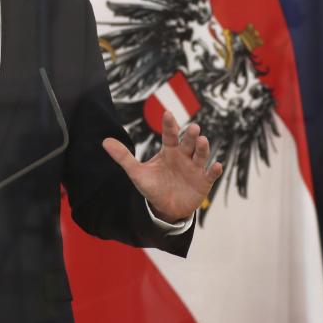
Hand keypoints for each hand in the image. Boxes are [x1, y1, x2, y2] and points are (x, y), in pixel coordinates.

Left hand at [102, 112, 221, 223]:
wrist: (165, 209)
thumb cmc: (153, 187)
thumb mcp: (136, 173)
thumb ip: (123, 157)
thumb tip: (105, 141)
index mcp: (169, 150)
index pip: (170, 134)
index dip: (169, 125)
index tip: (167, 114)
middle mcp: (184, 156)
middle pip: (188, 142)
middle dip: (191, 135)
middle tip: (193, 127)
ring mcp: (195, 168)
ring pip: (200, 155)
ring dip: (202, 148)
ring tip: (202, 141)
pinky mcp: (203, 182)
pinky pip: (210, 174)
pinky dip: (214, 170)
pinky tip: (217, 166)